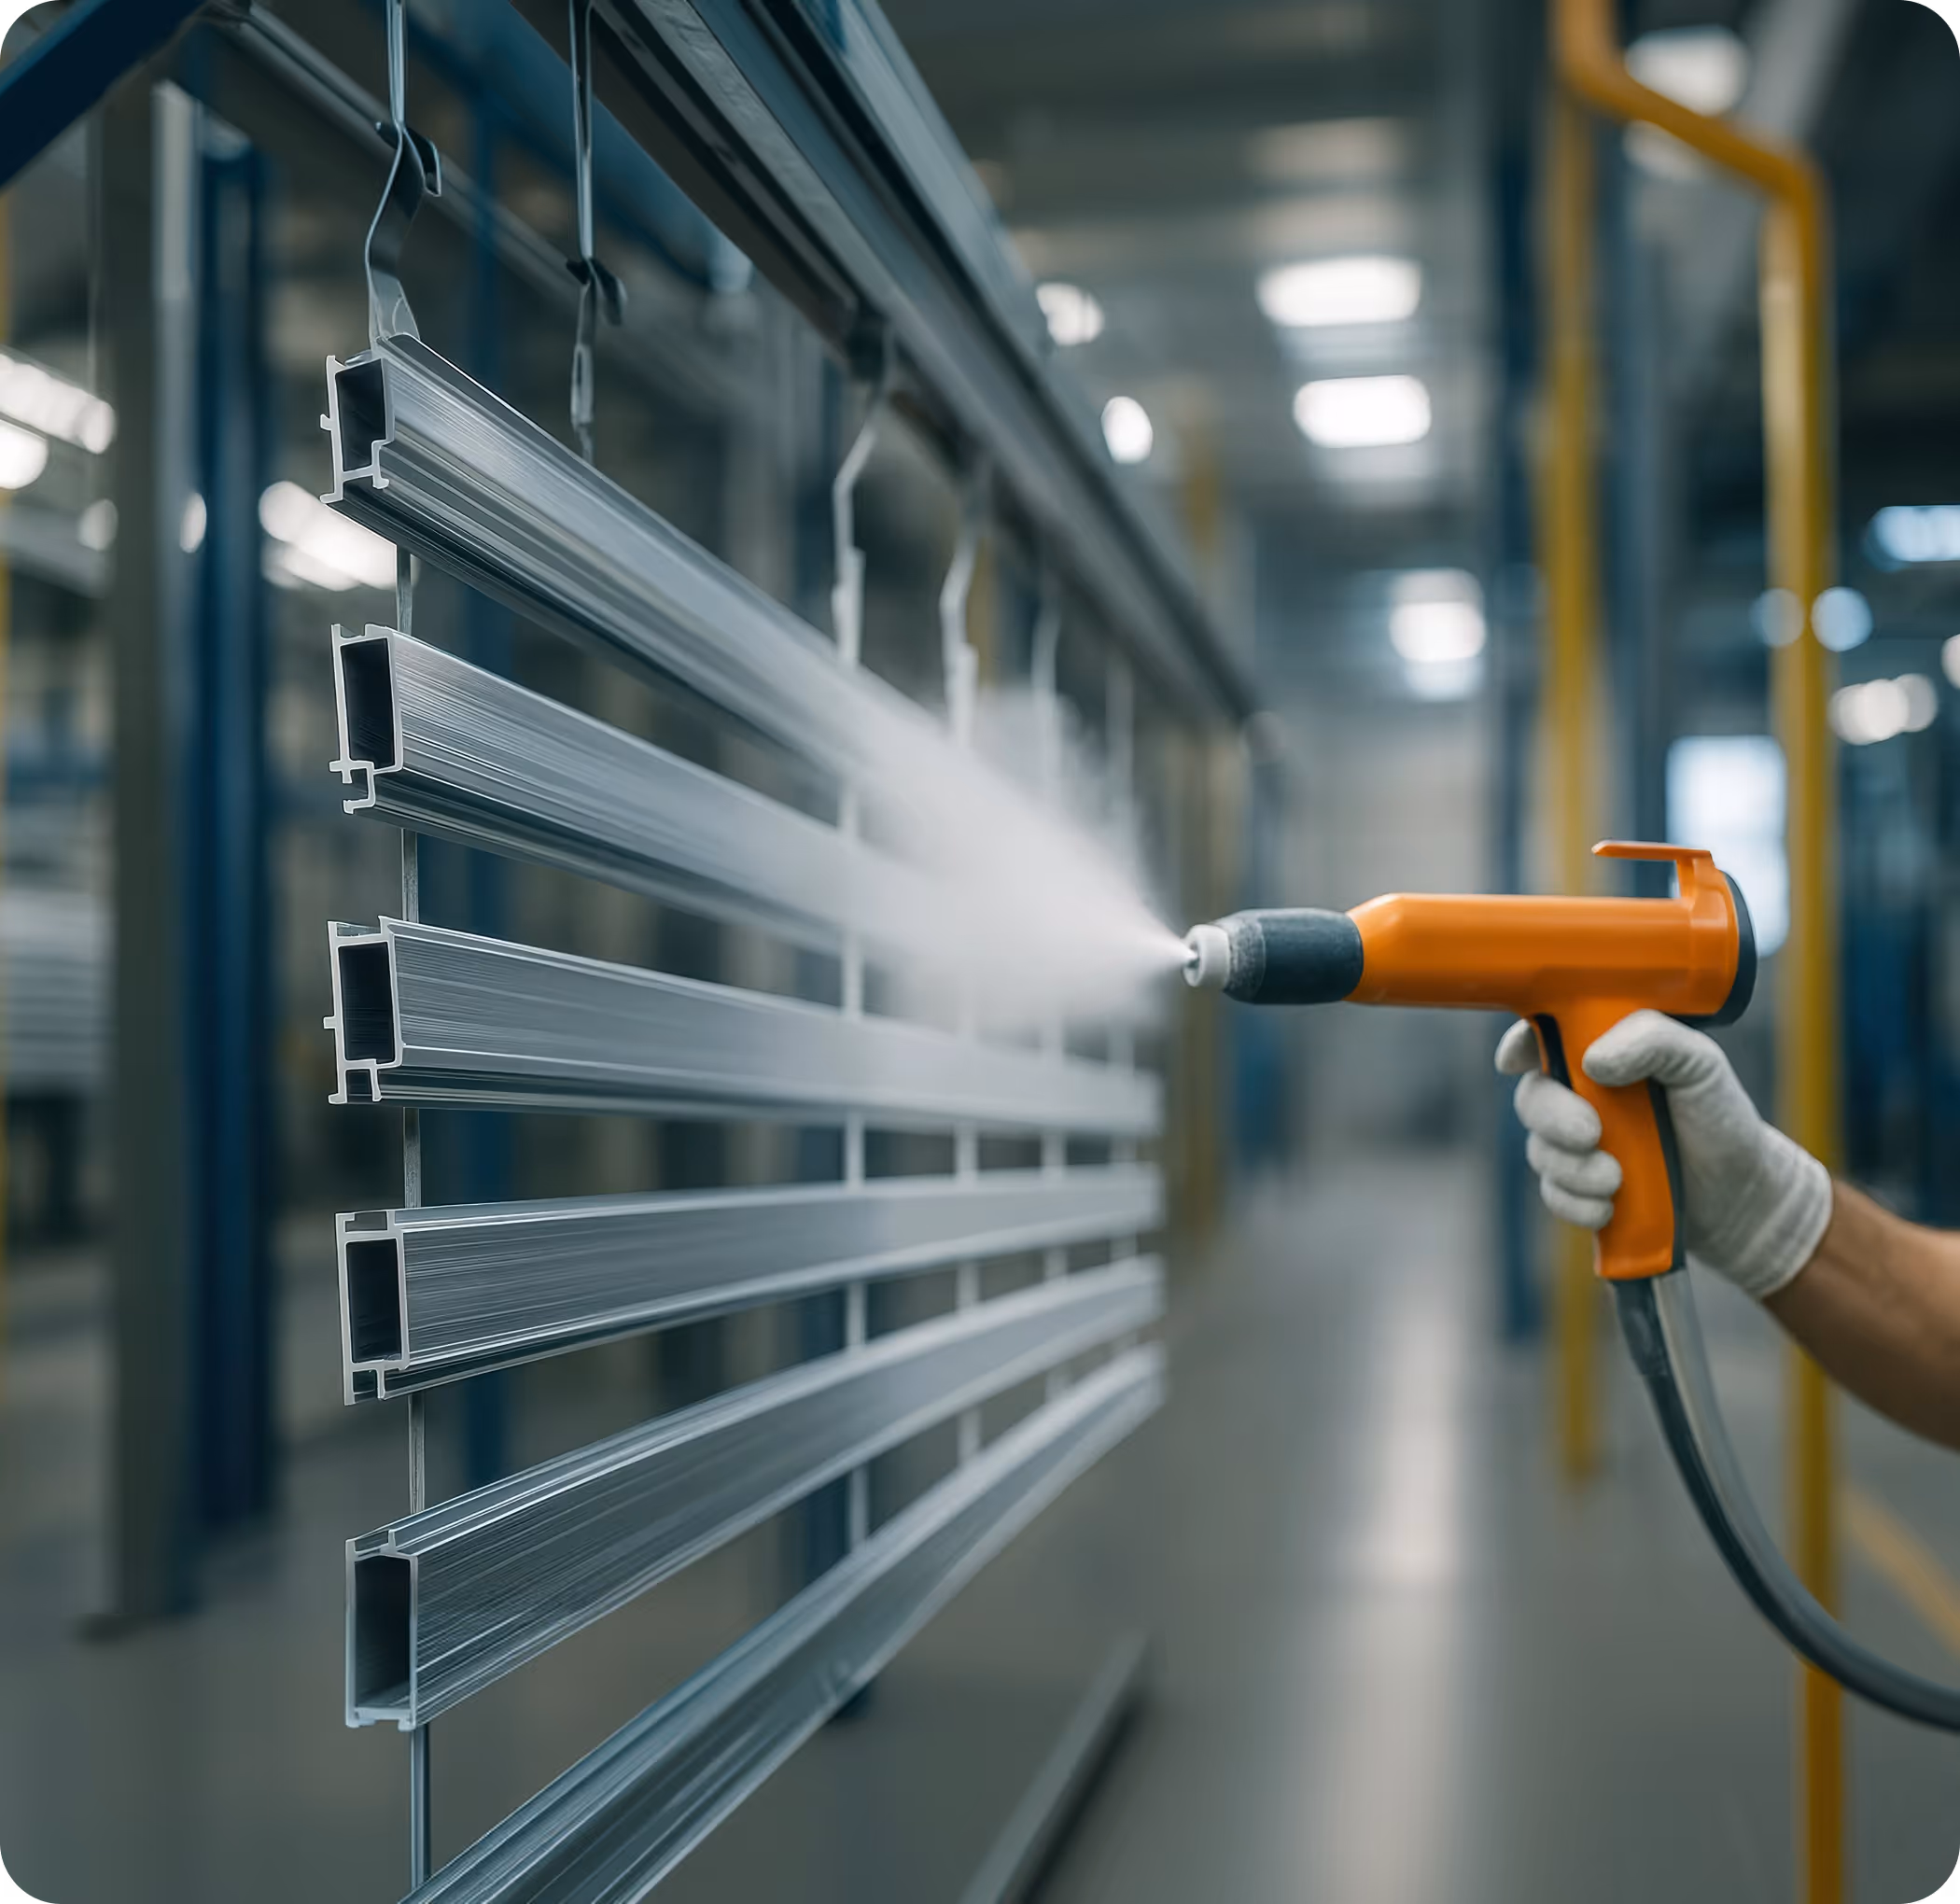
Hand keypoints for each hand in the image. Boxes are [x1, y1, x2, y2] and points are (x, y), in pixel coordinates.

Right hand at [1495, 1010, 1832, 1300]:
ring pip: (1539, 1150)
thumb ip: (1655, 1041)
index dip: (1520, 1045)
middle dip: (1552, 1119)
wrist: (1741, 1194)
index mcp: (1602, 1049)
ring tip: (1615, 1181)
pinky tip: (1608, 1208)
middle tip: (1590, 1135)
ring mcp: (1576, 1142)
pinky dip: (1575, 1203)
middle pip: (1532, 1097)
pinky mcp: (1580, 1187)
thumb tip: (1593, 1061)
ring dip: (1571, 1170)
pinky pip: (1553, 1194)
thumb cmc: (1719, 1117)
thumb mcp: (1700, 1065)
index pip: (1542, 1034)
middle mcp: (1581, 1092)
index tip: (1517, 1062)